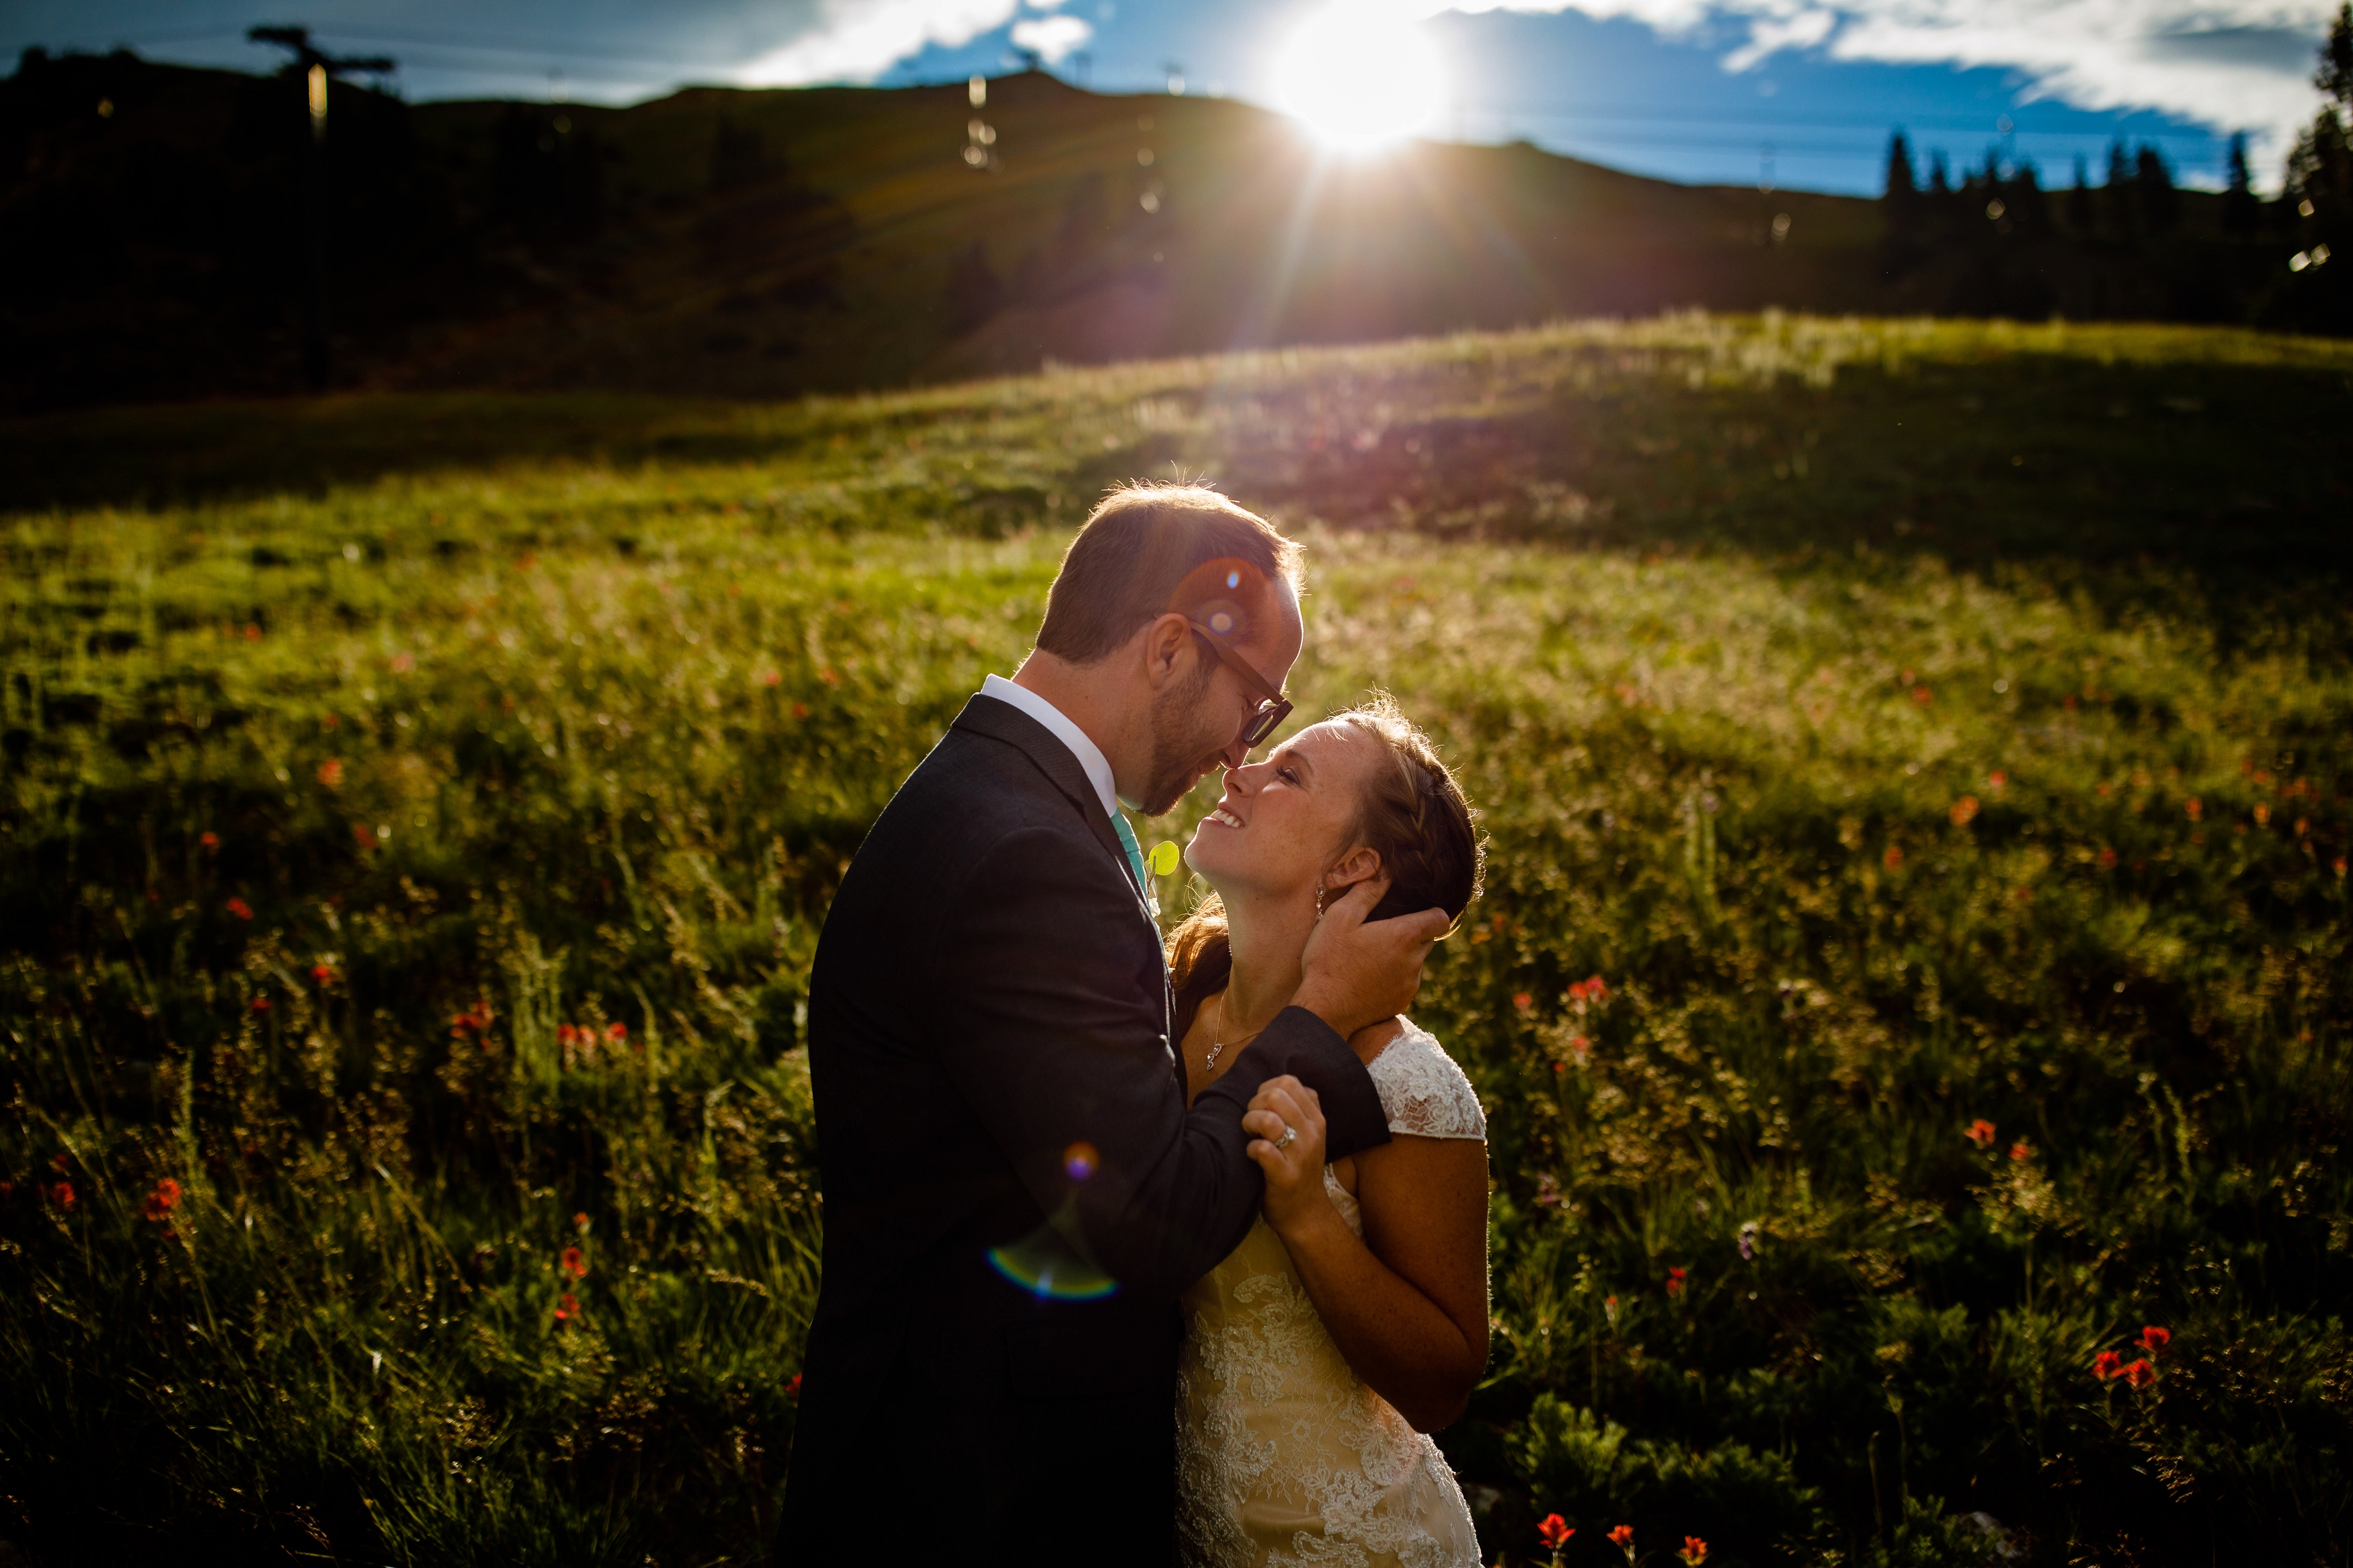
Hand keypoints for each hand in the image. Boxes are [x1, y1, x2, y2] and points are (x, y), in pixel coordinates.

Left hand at [1242, 1075, 1331, 1235]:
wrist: (1307, 1214)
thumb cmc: (1299, 1170)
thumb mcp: (1309, 1136)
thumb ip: (1298, 1110)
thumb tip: (1274, 1086)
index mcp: (1316, 1119)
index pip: (1289, 1082)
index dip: (1266, 1088)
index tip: (1261, 1106)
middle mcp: (1312, 1134)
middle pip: (1276, 1095)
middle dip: (1255, 1103)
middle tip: (1252, 1121)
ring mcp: (1300, 1155)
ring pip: (1268, 1120)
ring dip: (1250, 1123)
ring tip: (1250, 1134)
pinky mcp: (1285, 1176)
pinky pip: (1262, 1149)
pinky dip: (1251, 1148)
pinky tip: (1252, 1155)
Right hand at [1291, 878, 1449, 1038]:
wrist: (1325, 1010)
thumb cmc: (1330, 960)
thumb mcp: (1341, 916)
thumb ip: (1368, 891)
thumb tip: (1386, 871)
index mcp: (1404, 936)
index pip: (1440, 918)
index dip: (1430, 911)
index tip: (1412, 911)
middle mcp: (1414, 961)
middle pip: (1428, 939)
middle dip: (1411, 932)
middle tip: (1381, 932)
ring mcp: (1410, 984)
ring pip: (1416, 961)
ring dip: (1402, 955)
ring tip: (1370, 956)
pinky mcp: (1402, 1002)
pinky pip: (1406, 982)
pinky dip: (1394, 976)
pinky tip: (1368, 976)